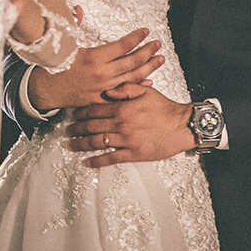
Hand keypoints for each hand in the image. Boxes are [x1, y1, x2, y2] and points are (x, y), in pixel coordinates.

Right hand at [26, 29, 163, 110]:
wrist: (44, 89)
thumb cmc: (53, 65)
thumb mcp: (64, 43)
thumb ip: (75, 25)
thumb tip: (80, 10)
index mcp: (93, 57)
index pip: (122, 45)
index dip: (136, 37)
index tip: (145, 31)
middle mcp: (102, 73)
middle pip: (132, 61)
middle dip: (148, 51)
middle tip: (157, 44)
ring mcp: (103, 87)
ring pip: (133, 77)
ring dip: (149, 67)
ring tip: (160, 59)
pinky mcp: (101, 99)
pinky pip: (124, 92)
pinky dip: (138, 86)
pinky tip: (149, 81)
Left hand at [65, 86, 194, 167]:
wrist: (183, 126)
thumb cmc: (166, 108)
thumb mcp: (146, 91)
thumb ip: (125, 88)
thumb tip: (108, 90)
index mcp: (122, 108)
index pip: (94, 110)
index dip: (81, 113)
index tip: (73, 115)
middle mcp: (121, 124)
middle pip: (91, 127)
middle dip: (76, 129)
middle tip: (66, 131)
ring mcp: (126, 140)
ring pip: (97, 142)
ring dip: (81, 144)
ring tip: (71, 145)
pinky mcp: (134, 154)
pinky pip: (111, 158)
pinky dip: (97, 161)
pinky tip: (87, 162)